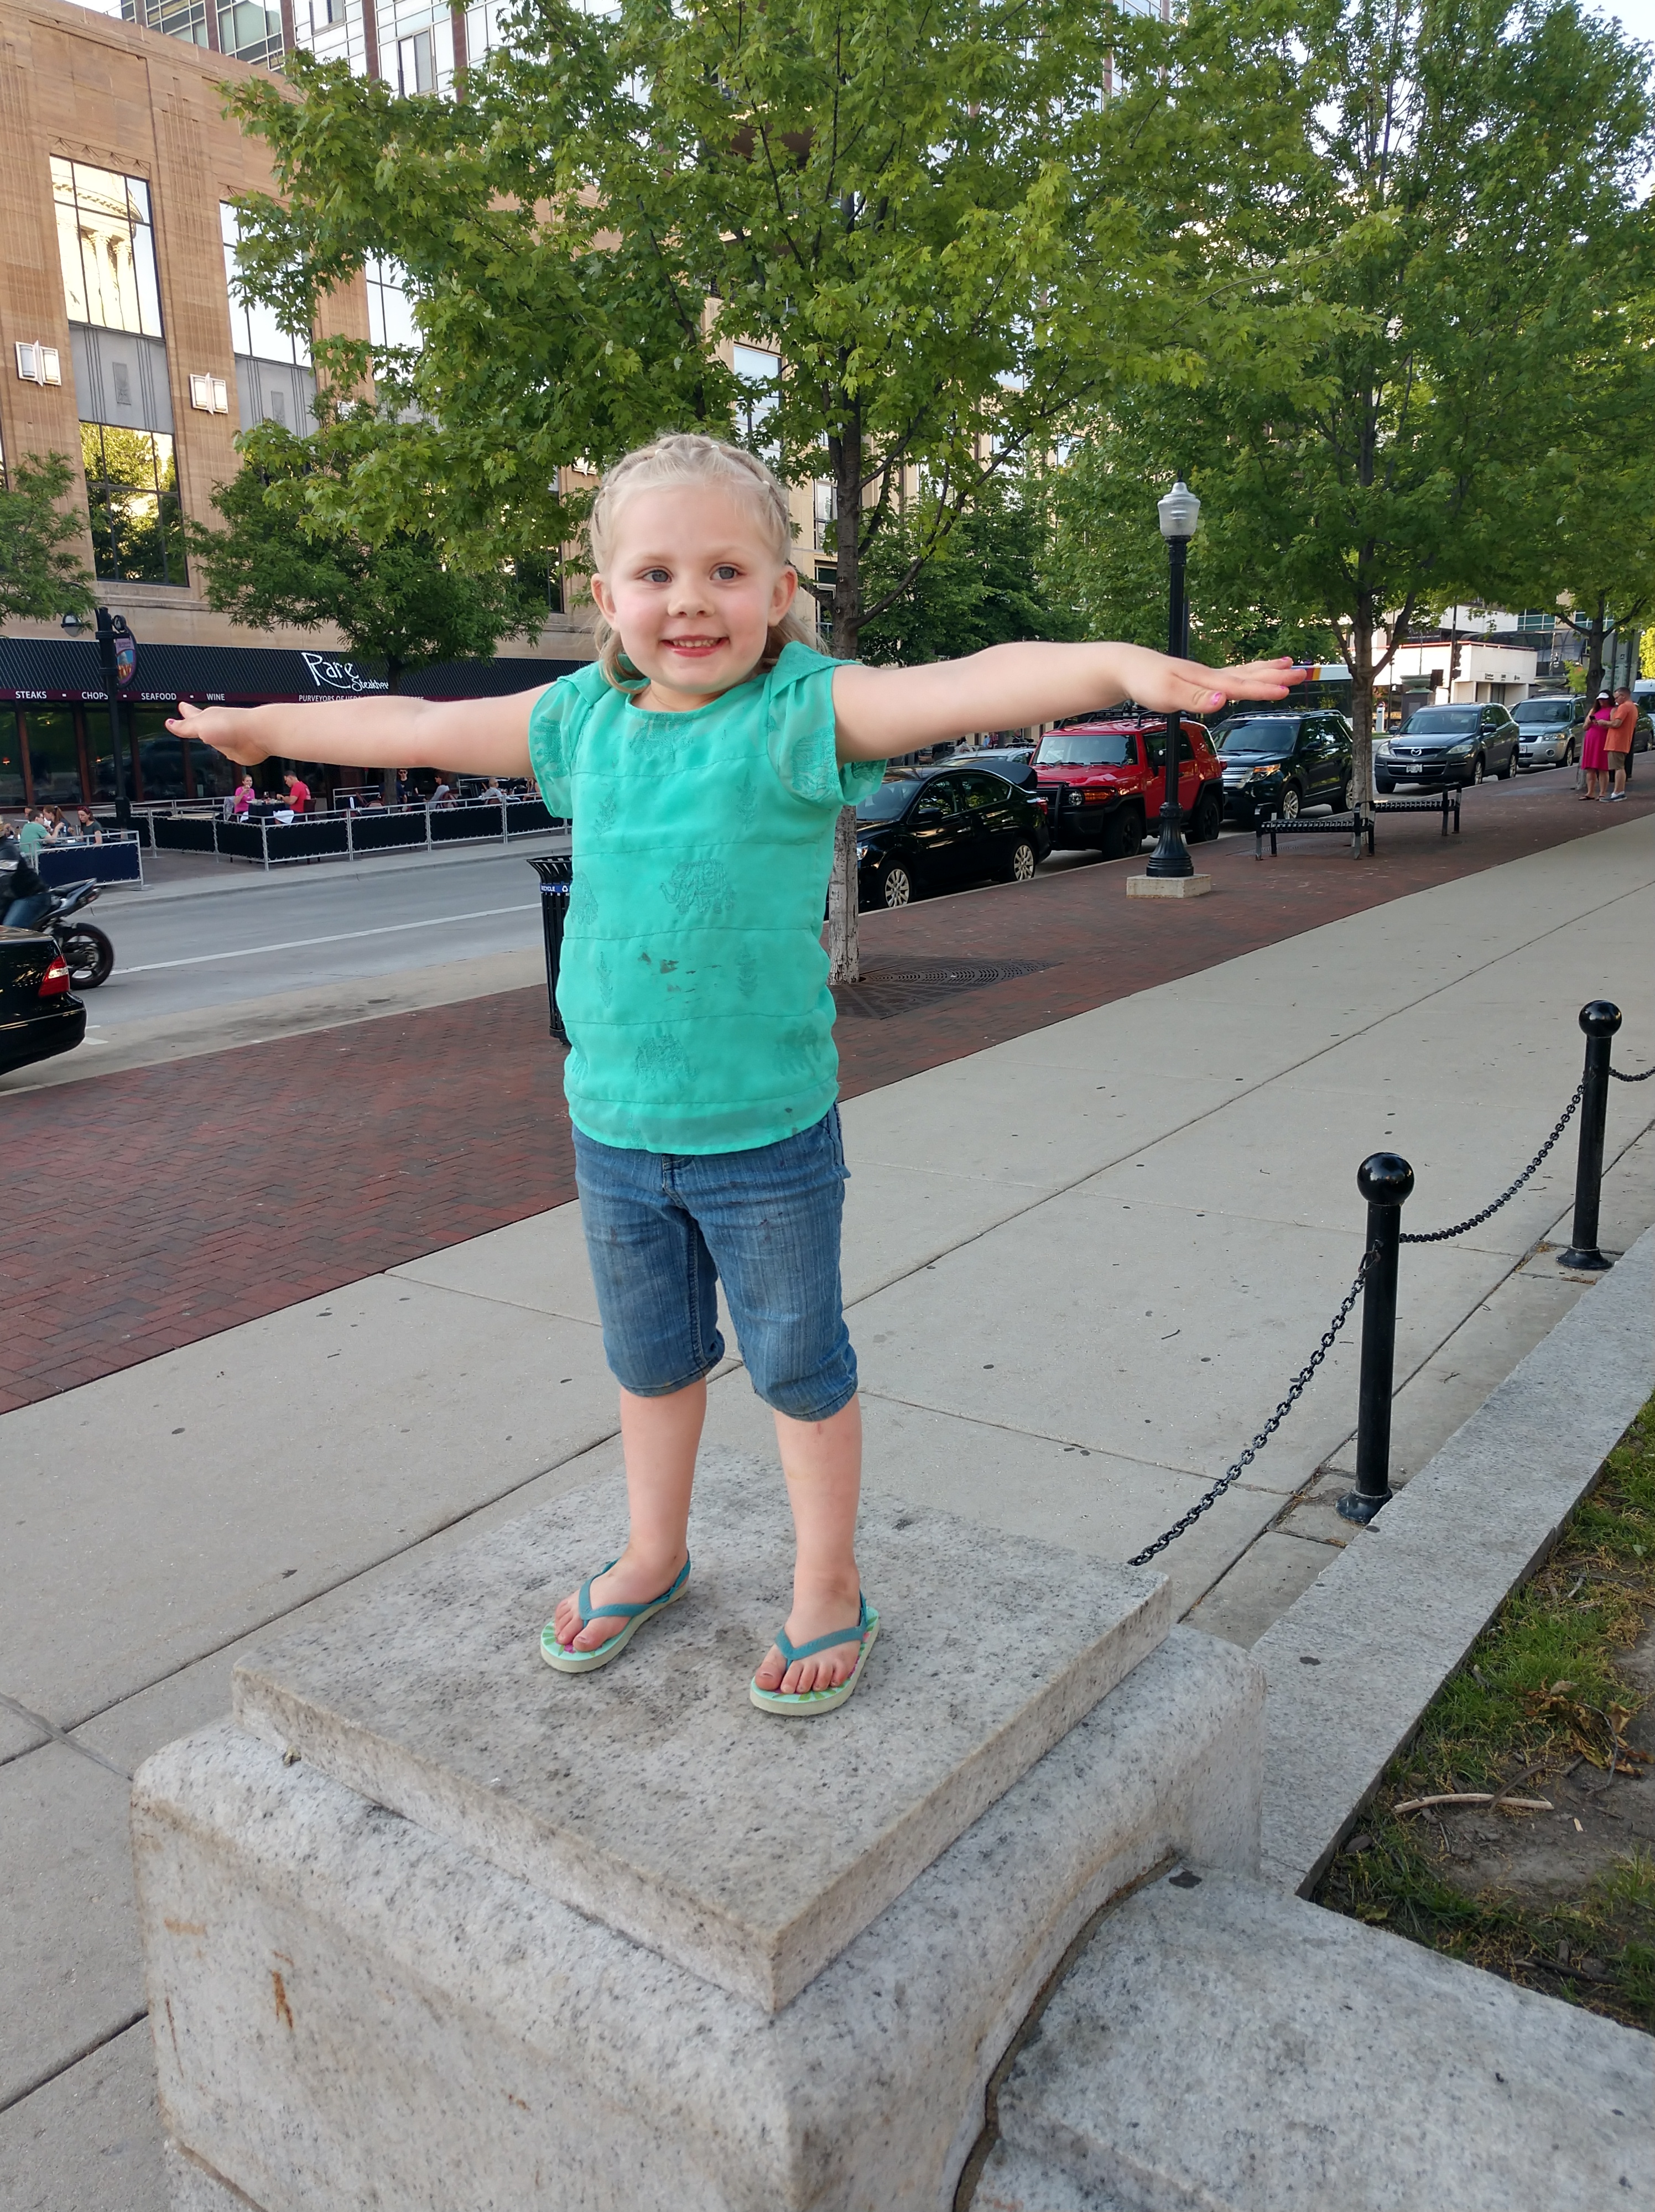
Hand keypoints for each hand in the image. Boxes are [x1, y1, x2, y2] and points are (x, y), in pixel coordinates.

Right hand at [166, 699, 270, 764]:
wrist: (257, 734)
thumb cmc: (232, 725)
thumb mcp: (200, 725)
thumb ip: (185, 727)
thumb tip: (170, 723)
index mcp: (206, 717)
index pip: (190, 714)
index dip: (184, 712)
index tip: (180, 706)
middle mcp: (217, 727)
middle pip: (203, 723)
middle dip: (196, 721)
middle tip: (188, 716)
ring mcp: (228, 739)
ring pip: (215, 738)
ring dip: (210, 737)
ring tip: (204, 736)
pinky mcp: (237, 752)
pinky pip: (227, 753)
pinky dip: (224, 753)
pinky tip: (222, 752)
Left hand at [1110, 648, 1306, 715]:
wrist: (1127, 666)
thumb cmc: (1144, 680)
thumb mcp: (1166, 694)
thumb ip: (1195, 699)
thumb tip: (1221, 702)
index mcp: (1206, 680)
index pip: (1241, 686)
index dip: (1264, 688)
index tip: (1287, 689)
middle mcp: (1210, 676)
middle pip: (1250, 674)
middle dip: (1278, 674)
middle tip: (1304, 672)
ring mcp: (1206, 677)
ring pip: (1244, 672)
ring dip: (1267, 670)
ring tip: (1290, 665)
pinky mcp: (1199, 679)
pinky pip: (1232, 675)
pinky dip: (1248, 674)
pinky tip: (1251, 675)